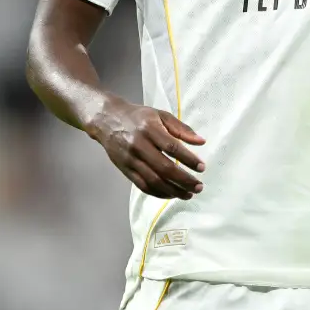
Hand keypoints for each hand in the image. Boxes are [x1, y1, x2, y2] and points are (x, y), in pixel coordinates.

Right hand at [88, 99, 206, 199]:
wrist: (107, 120)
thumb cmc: (138, 117)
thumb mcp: (161, 115)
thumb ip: (181, 128)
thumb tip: (202, 142)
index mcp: (149, 129)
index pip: (172, 147)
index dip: (188, 159)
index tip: (202, 168)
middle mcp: (139, 145)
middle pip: (164, 168)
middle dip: (184, 180)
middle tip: (199, 186)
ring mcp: (130, 160)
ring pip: (154, 181)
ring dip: (173, 190)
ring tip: (189, 194)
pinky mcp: (125, 170)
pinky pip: (143, 186)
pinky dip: (159, 193)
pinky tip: (172, 194)